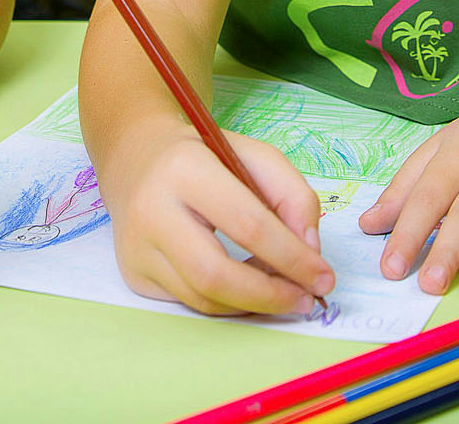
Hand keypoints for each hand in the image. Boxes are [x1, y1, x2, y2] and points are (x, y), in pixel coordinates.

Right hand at [106, 123, 331, 316]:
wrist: (137, 159)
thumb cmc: (205, 157)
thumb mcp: (254, 155)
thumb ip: (293, 196)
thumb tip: (309, 252)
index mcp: (185, 169)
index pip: (247, 224)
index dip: (292, 258)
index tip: (324, 277)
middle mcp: (152, 210)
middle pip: (215, 275)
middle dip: (270, 296)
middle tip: (305, 299)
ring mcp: (136, 247)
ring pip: (203, 299)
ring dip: (253, 303)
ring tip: (281, 290)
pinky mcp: (134, 273)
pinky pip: (189, 303)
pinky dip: (227, 302)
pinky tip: (245, 286)